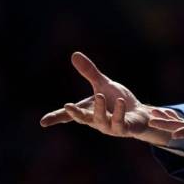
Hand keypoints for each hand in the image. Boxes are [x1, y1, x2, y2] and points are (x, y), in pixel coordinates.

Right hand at [39, 52, 183, 145]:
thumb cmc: (118, 101)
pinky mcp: (124, 128)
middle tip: (67, 106)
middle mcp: (96, 121)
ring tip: (99, 95)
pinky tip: (120, 101)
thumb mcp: (103, 84)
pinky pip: (120, 122)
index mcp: (88, 111)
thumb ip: (89, 73)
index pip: (70, 116)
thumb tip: (74, 54)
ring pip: (101, 120)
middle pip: (83, 118)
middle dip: (75, 113)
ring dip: (100, 109)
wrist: (139, 114)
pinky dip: (119, 112)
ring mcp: (110, 127)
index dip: (56, 118)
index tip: (43, 122)